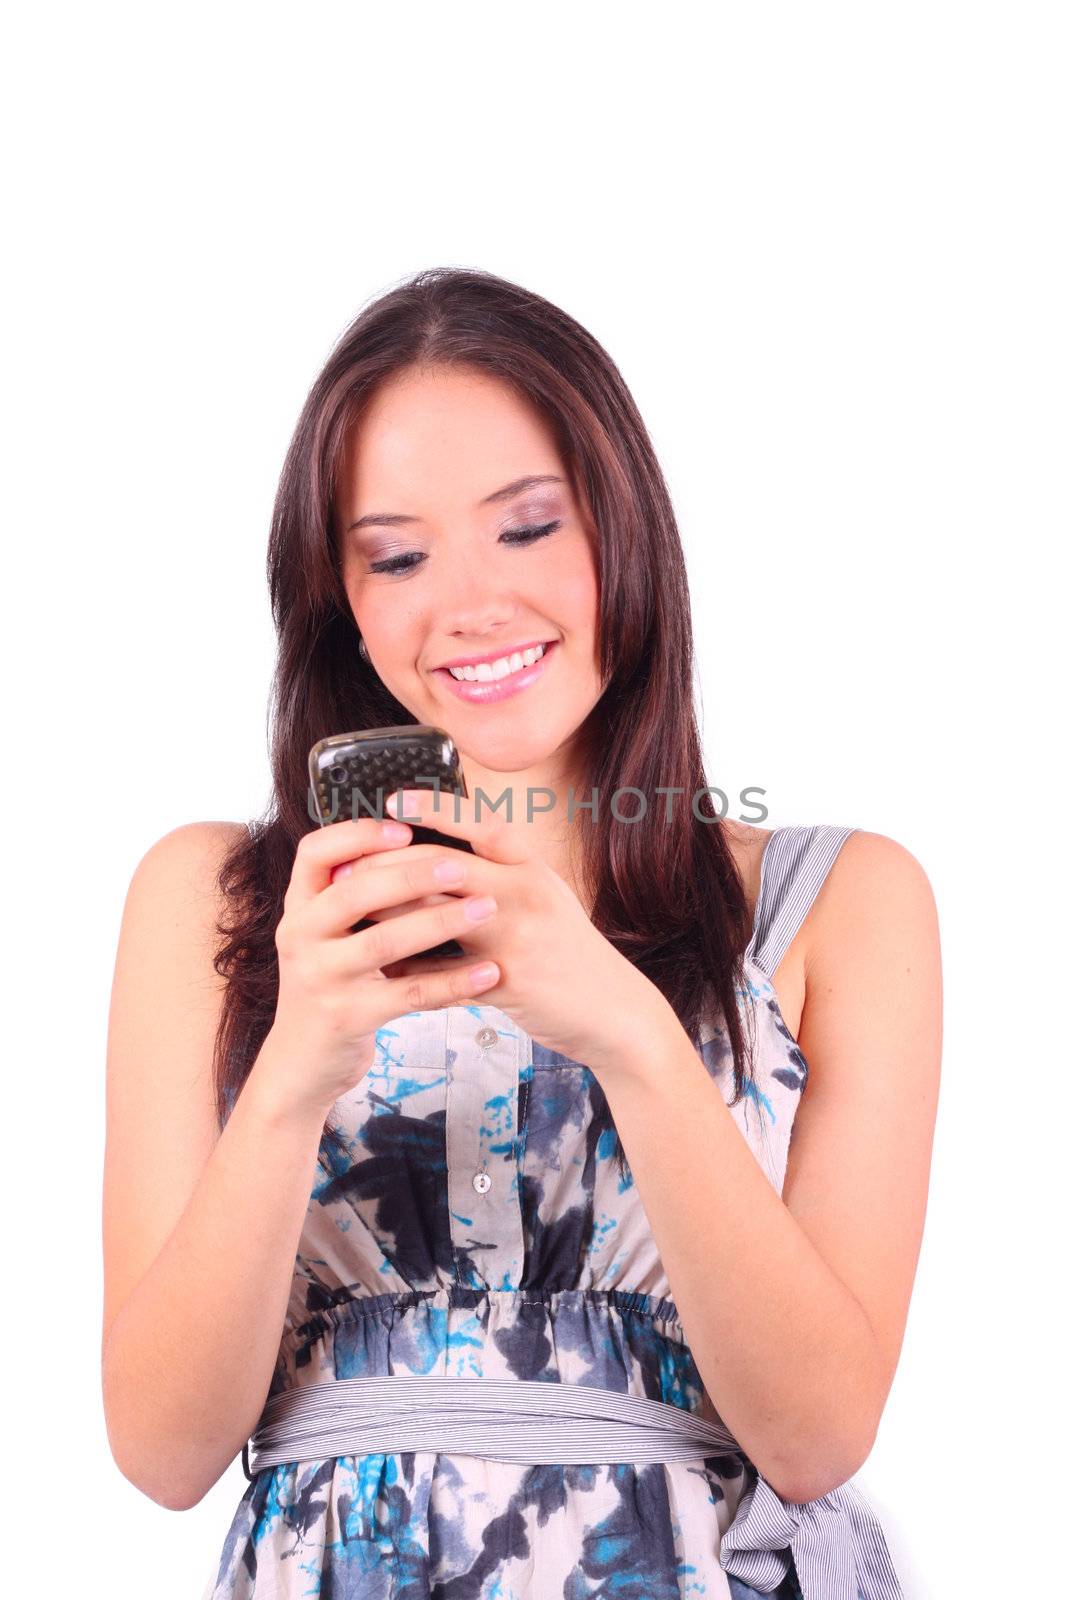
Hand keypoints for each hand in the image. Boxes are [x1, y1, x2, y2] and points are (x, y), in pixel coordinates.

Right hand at [260, 816, 503, 1118]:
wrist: (302, 1061)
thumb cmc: (330, 983)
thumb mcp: (326, 934)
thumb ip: (352, 894)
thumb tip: (408, 839)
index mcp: (299, 906)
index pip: (315, 852)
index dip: (358, 833)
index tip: (404, 828)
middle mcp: (300, 936)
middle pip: (355, 891)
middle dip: (412, 874)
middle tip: (461, 866)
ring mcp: (321, 978)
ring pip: (385, 941)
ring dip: (441, 922)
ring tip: (486, 909)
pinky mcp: (347, 1017)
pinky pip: (409, 993)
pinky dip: (453, 982)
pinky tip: (489, 971)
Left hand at [381, 787, 670, 1070]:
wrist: (614, 1011)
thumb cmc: (570, 950)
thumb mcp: (546, 896)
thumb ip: (503, 873)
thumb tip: (445, 854)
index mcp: (534, 869)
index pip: (482, 824)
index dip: (436, 807)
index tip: (394, 799)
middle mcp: (526, 895)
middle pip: (445, 866)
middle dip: (390, 865)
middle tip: (348, 866)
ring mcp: (516, 939)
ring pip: (436, 916)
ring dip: (390, 915)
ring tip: (353, 914)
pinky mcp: (507, 983)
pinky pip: (444, 975)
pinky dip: (411, 972)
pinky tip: (383, 970)